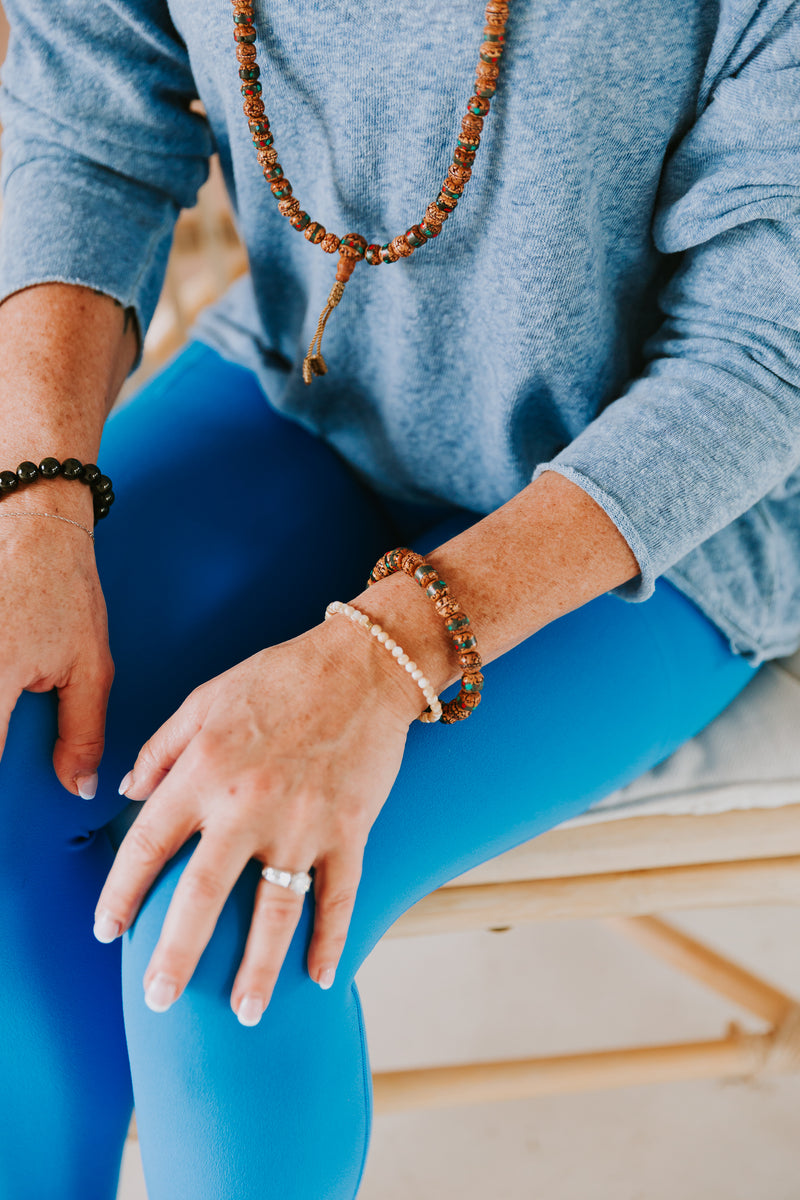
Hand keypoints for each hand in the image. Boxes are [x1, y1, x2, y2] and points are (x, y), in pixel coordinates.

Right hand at [0, 508, 112, 796]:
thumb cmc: (64, 588)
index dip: (2, 794)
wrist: (31, 523)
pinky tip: (4, 718)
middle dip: (0, 748)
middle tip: (13, 784)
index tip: (11, 825)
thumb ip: (82, 733)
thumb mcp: (89, 666)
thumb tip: (80, 788)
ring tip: (11, 732)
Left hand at [93, 616, 420, 1024]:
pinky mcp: (349, 829)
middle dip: (175, 954)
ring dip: (258, 968)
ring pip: (275, 912)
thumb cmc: (280, 677)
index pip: (148, 843)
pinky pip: (339, 896)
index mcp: (206, 770)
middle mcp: (249, 805)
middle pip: (202, 896)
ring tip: (245, 1012)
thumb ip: (161, 748)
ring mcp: (303, 823)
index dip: (121, 891)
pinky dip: (332, 939)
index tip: (109, 928)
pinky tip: (321, 977)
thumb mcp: (206, 699)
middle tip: (160, 997)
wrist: (363, 665)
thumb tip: (127, 791)